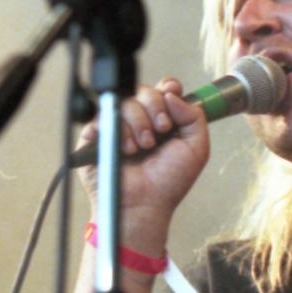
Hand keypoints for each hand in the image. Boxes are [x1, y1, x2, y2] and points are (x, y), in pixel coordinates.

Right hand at [74, 77, 210, 254]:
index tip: (171, 109)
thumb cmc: (168, 182)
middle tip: (160, 133)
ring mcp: (117, 125)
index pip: (164, 88)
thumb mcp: (196, 148)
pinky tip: (126, 149)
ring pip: (124, 100)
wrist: (143, 204)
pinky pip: (103, 114)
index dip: (168, 91)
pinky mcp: (96, 133)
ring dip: (138, 123)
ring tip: (142, 147)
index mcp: (163, 118)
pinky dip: (119, 130)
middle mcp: (140, 118)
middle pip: (144, 89)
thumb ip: (194, 116)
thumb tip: (171, 92)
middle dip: (155, 109)